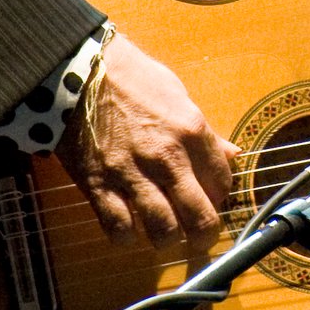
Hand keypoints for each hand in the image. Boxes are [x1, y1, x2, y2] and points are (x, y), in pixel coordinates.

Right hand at [55, 31, 236, 254]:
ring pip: (163, 230)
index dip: (220, 196)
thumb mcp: (178, 95)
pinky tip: (129, 229)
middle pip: (200, 217)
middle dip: (204, 234)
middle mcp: (167, 158)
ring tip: (164, 233)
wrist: (78, 72)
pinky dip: (126, 237)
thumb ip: (205, 132)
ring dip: (166, 238)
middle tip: (198, 236)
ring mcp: (132, 174)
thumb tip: (231, 154)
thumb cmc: (132, 77)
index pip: (223, 183)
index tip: (211, 197)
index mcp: (192, 131)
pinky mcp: (98, 184)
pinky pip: (118, 227)